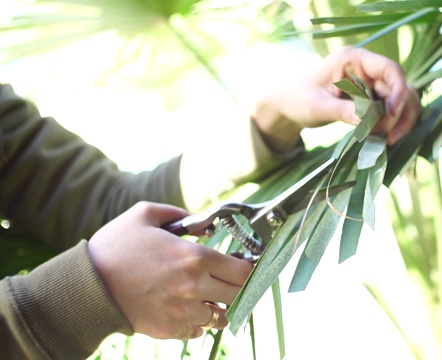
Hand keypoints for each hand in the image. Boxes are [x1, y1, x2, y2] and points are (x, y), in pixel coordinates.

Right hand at [87, 202, 252, 338]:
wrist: (86, 286)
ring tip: (207, 295)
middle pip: (238, 294)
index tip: (245, 265)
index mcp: (195, 258)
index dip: (248, 267)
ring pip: (220, 316)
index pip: (243, 270)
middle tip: (229, 280)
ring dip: (218, 305)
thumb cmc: (115, 247)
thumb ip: (178, 213)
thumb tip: (201, 222)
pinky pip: (198, 330)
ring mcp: (182, 312)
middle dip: (238, 287)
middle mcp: (194, 287)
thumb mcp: (145, 214)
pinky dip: (198, 321)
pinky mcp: (169, 329)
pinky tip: (187, 308)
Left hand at [251, 46, 420, 151]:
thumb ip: (341, 111)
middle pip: (401, 88)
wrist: (288, 106)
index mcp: (354, 59)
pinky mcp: (373, 100)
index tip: (392, 113)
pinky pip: (393, 112)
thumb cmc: (297, 98)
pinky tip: (383, 139)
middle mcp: (368, 69)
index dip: (398, 90)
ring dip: (400, 122)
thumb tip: (367, 119)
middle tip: (385, 136)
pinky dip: (393, 126)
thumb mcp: (316, 106)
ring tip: (385, 140)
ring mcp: (373, 85)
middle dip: (399, 114)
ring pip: (403, 101)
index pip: (390, 69)